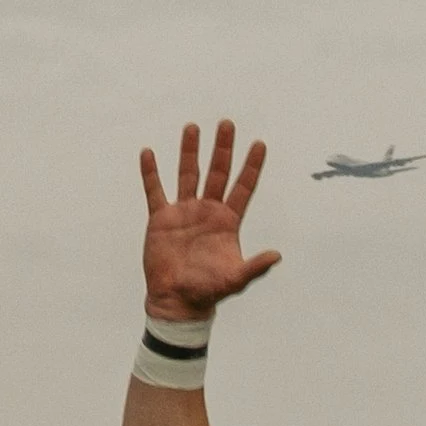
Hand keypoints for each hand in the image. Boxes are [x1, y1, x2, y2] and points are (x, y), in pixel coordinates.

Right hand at [140, 120, 281, 320]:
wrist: (176, 301)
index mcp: (227, 222)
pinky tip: (148, 153)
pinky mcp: (161, 219)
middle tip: (227, 124)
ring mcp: (184, 212)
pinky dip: (151, 173)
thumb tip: (277, 255)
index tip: (260, 144)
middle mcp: (207, 211)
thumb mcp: (234, 280)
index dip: (252, 166)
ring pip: (188, 174)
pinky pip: (155, 190)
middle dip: (222, 148)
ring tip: (192, 127)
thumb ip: (255, 267)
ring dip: (190, 151)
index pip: (243, 188)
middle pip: (217, 172)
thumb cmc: (207, 292)